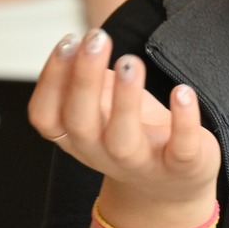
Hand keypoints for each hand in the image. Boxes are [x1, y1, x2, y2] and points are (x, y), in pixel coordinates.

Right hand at [29, 29, 221, 227]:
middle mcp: (101, 155)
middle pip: (80, 123)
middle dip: (84, 78)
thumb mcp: (102, 108)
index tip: (69, 40)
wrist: (170, 189)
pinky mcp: (181, 167)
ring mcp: (141, 165)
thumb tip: (82, 42)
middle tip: (97, 37)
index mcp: (75, 138)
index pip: (45, 116)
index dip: (52, 79)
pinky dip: (183, 121)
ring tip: (130, 61)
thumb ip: (87, 81)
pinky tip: (182, 90)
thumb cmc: (132, 133)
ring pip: (123, 140)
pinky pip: (181, 149)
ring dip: (125, 99)